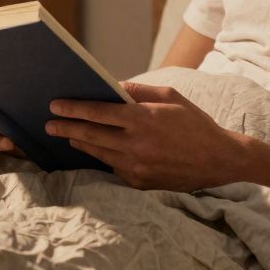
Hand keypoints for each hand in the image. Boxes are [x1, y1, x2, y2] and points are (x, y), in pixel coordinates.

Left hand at [45, 81, 248, 190]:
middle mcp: (136, 144)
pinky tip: (94, 151)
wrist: (219, 160)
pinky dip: (102, 158)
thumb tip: (112, 86)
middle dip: (67, 128)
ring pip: (98, 154)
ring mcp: (137, 167)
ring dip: (80, 144)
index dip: (74, 109)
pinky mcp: (140, 182)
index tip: (55, 106)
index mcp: (143, 119)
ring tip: (68, 136)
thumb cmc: (195, 123)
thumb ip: (139, 91)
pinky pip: (113, 168)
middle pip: (91, 135)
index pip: (98, 112)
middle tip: (49, 124)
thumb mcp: (171, 96)